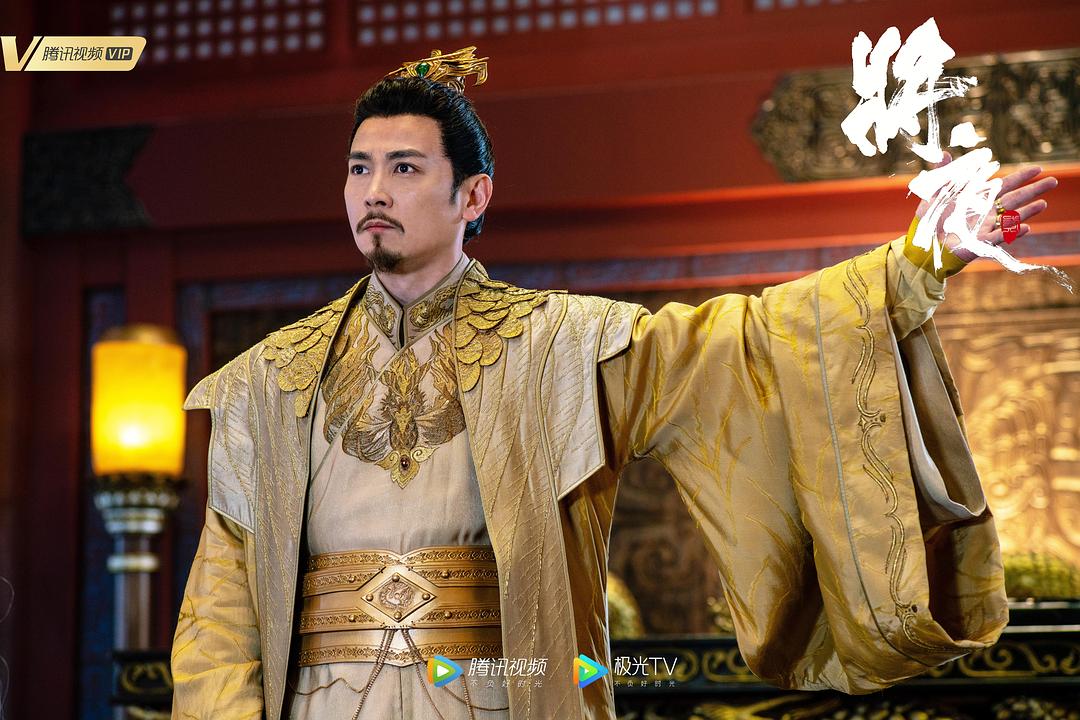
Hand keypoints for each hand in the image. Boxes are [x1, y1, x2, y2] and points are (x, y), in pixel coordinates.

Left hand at [914, 151, 1058, 262]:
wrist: (922, 243)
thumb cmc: (930, 219)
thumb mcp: (935, 193)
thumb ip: (943, 174)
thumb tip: (945, 153)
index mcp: (979, 198)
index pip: (1005, 185)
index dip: (1021, 177)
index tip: (1038, 169)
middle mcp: (987, 212)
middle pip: (1015, 199)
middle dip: (1034, 190)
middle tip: (1053, 181)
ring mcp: (985, 228)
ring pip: (1011, 218)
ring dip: (1027, 211)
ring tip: (1043, 204)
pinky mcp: (980, 243)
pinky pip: (999, 238)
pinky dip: (1012, 233)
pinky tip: (1026, 228)